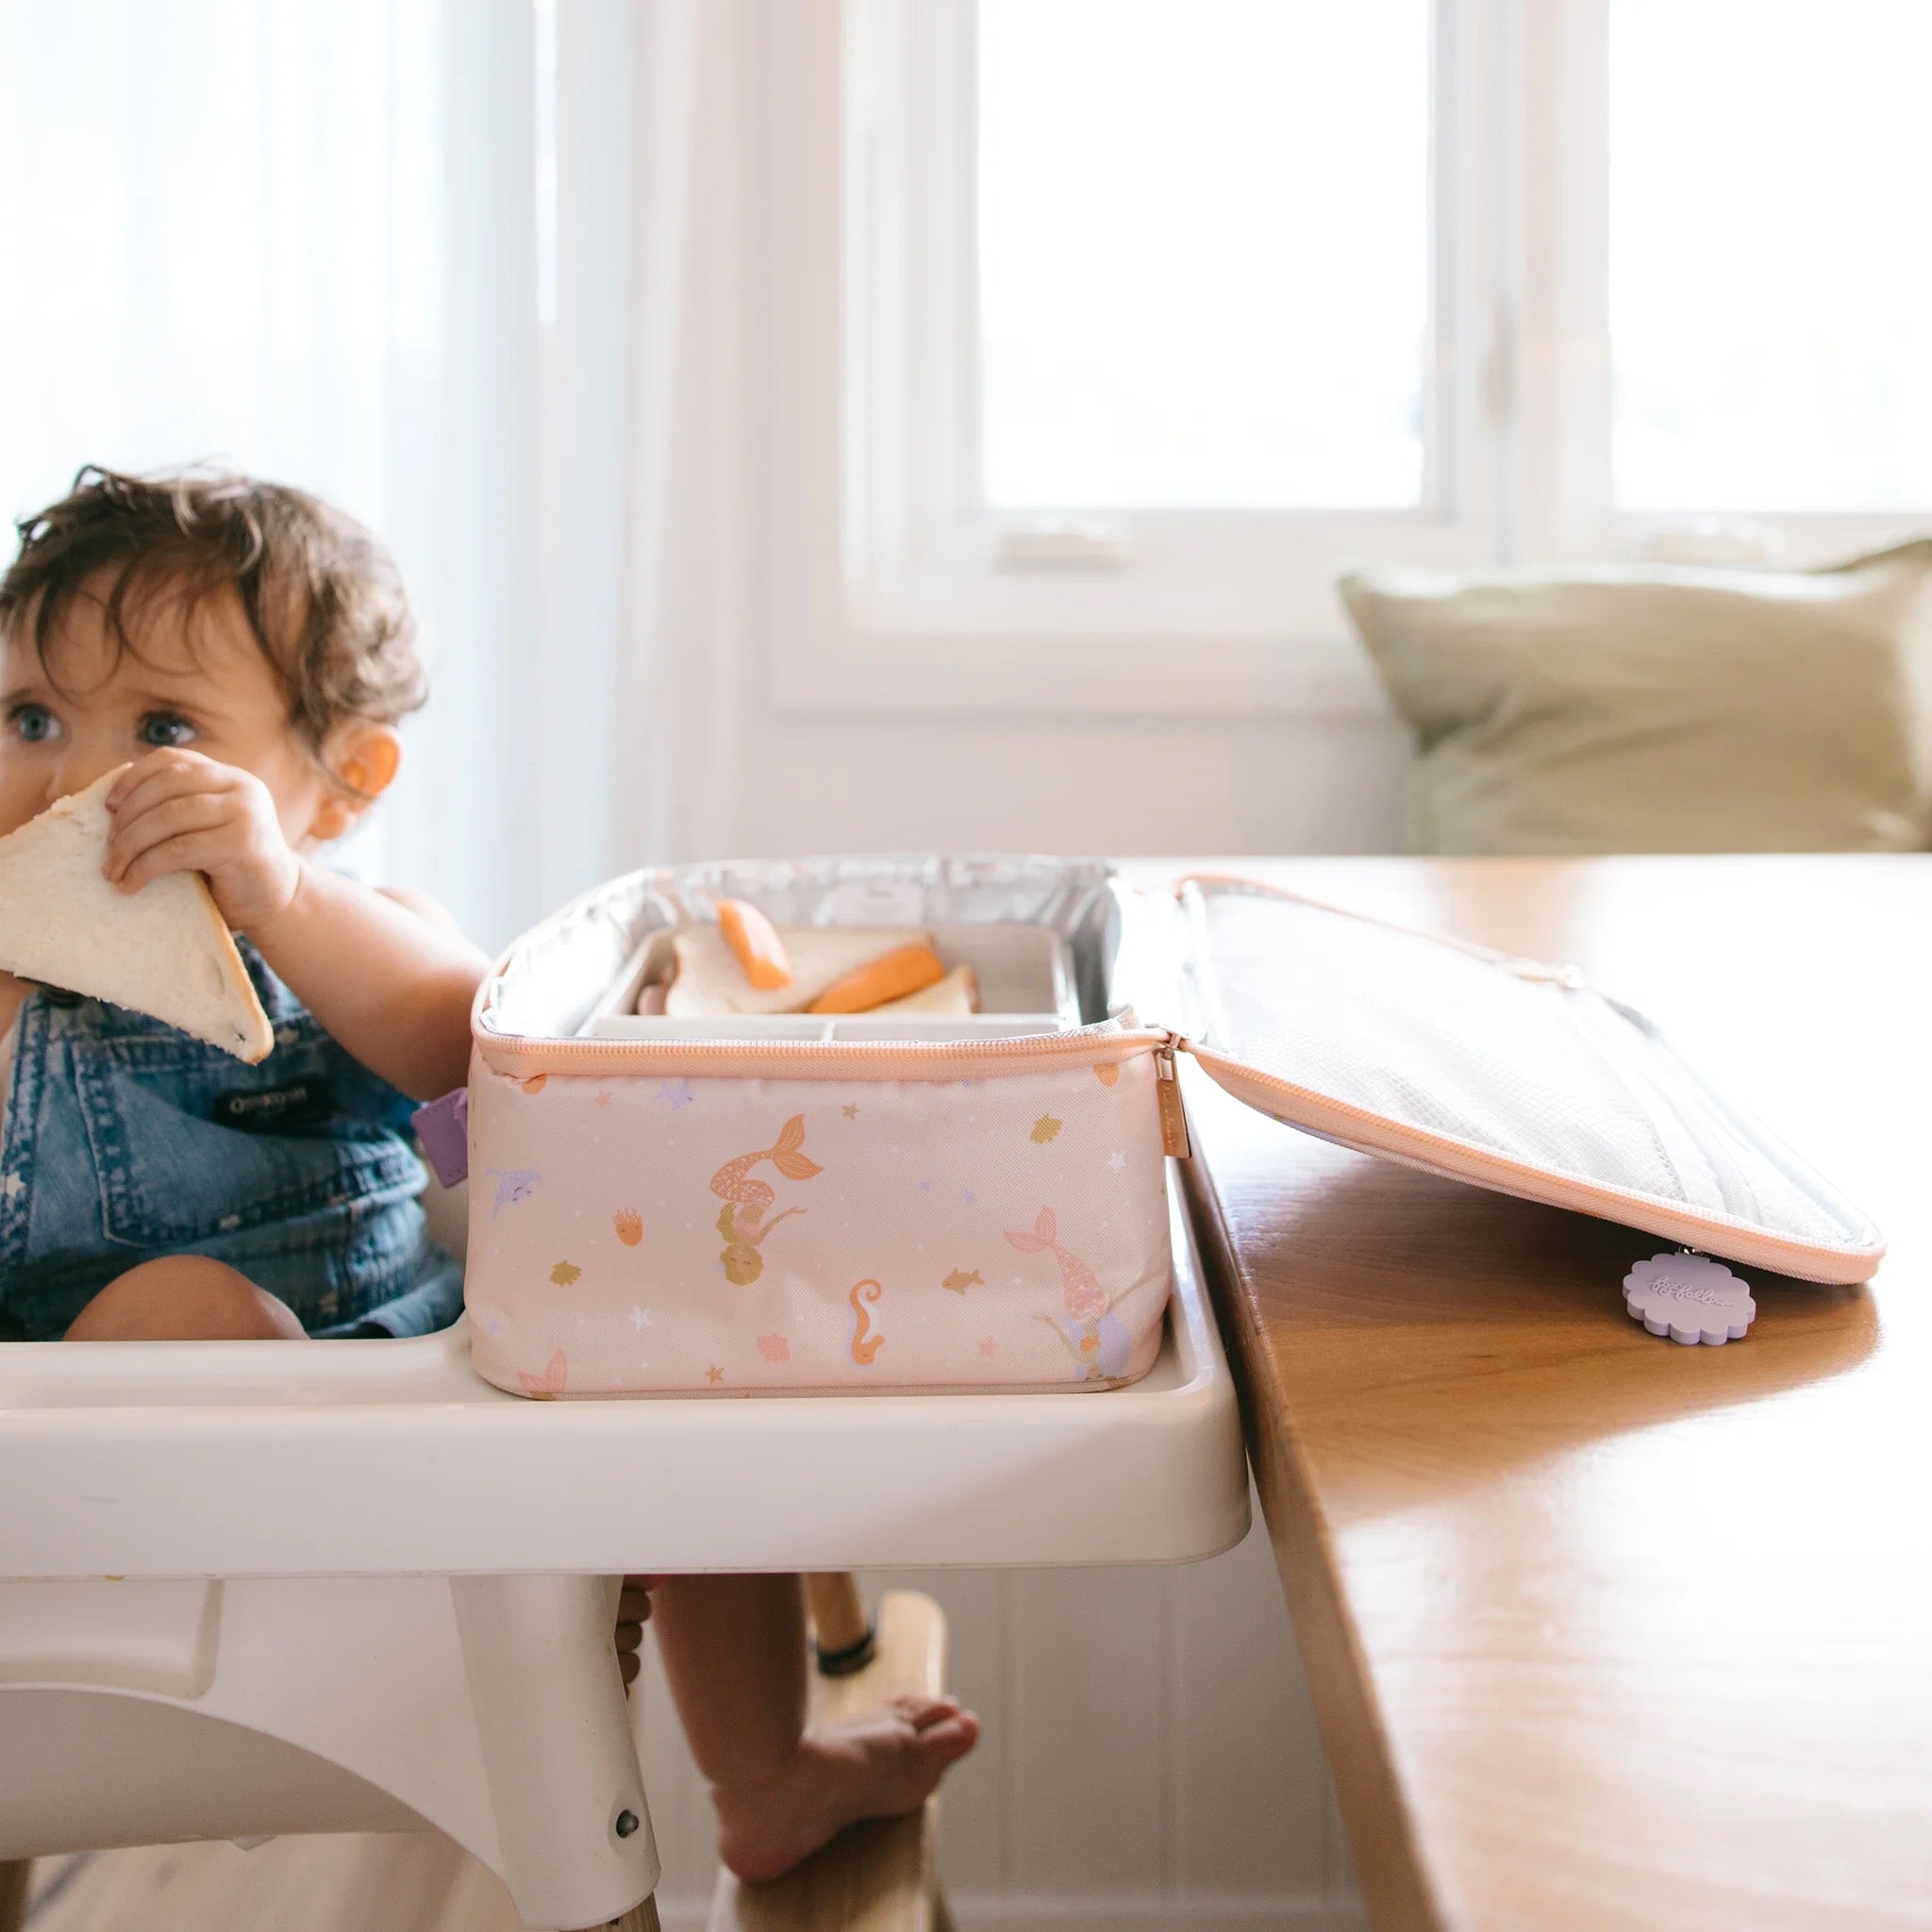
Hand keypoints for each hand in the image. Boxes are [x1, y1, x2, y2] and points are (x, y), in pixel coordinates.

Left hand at [104, 750, 301, 931]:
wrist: (277, 903)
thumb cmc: (230, 869)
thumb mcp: (204, 828)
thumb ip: (176, 808)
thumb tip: (112, 801)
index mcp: (231, 777)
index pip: (172, 760)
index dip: (133, 778)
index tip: (108, 806)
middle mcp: (242, 786)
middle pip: (166, 786)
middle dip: (127, 817)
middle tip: (107, 848)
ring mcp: (245, 813)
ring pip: (168, 816)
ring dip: (130, 844)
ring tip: (112, 870)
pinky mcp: (241, 844)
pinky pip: (178, 849)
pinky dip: (145, 867)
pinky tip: (131, 883)